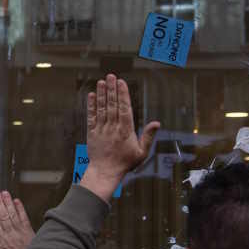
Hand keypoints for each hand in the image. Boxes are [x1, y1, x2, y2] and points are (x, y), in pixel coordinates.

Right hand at [0, 190, 32, 248]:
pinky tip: (17, 201)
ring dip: (8, 202)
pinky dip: (20, 208)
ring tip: (4, 193)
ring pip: (12, 214)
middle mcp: (11, 234)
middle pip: (3, 215)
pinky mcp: (29, 232)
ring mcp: (21, 232)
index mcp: (2, 242)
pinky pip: (24, 217)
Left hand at [80, 74, 159, 202]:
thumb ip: (148, 136)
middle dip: (111, 89)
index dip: (122, 94)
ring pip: (101, 109)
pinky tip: (91, 95)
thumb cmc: (125, 163)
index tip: (121, 83)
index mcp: (126, 131)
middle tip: (111, 76)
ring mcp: (101, 129)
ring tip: (101, 81)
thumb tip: (157, 123)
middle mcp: (113, 128)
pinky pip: (91, 117)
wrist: (105, 172)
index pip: (124, 108)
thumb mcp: (141, 152)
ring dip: (101, 94)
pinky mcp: (92, 133)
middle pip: (112, 105)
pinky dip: (91, 106)